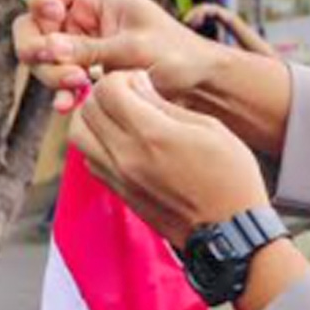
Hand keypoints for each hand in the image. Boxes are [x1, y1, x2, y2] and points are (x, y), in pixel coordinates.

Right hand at [14, 0, 231, 109]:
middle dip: (39, 51)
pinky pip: (58, 81)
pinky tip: (66, 106)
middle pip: (33, 26)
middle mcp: (83, 19)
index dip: (40, 6)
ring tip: (76, 90)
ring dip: (51, 75)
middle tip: (65, 74)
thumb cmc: (175, 54)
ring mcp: (81, 47)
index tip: (54, 22)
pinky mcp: (85, 73)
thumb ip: (90, 49)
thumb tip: (47, 48)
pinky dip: (59, 93)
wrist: (198, 84)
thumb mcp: (133, 49)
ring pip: (42, 58)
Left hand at [69, 70, 269, 245]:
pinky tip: (123, 143)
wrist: (230, 231)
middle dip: (104, 95)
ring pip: (79, 136)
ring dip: (94, 120)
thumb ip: (165, 105)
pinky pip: (90, 161)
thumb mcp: (208, 127)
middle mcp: (127, 156)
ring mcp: (120, 179)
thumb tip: (137, 86)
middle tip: (128, 96)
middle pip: (86, 111)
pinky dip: (97, 144)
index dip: (122, 78)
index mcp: (152, 134)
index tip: (140, 82)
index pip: (107, 90)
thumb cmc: (230, 177)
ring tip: (120, 118)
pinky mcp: (120, 194)